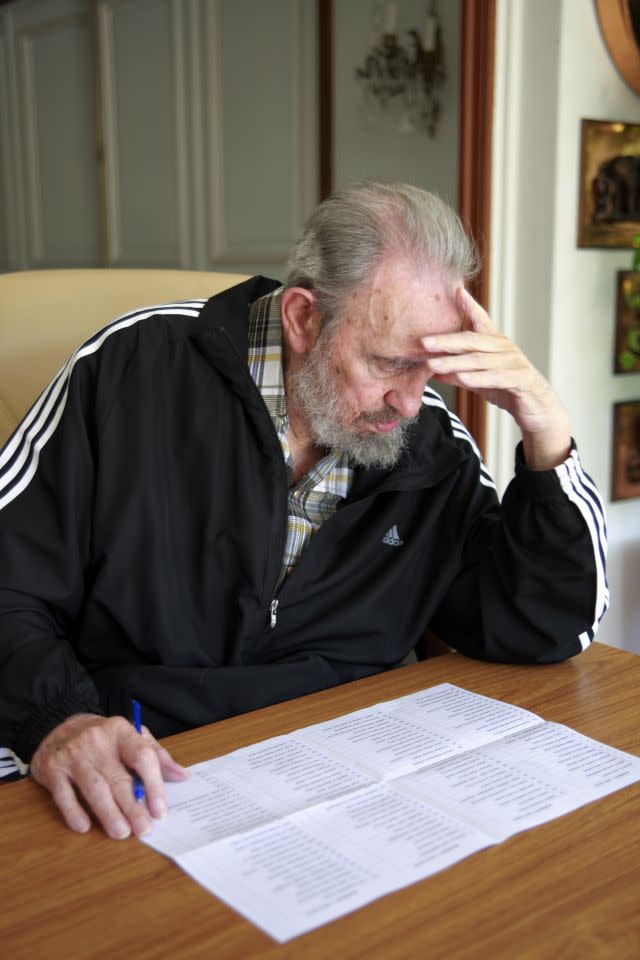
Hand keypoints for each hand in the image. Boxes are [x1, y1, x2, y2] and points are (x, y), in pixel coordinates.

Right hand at [30, 712, 187, 838]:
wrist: (58, 724)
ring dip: (108, 813)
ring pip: (93, 788)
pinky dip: (74, 812)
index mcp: (122, 730)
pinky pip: (63, 794)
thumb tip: (182, 776)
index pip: (143, 756)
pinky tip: (85, 826)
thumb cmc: (103, 737)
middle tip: (144, 829)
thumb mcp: (132, 737)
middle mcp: (97, 741)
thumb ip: (157, 756)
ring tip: (122, 832)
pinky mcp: (52, 768)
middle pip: (118, 778)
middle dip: (133, 807)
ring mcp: (73, 754)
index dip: (154, 785)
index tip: (160, 810)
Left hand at [424, 288, 571, 469]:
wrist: (538, 408)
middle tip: (423, 342)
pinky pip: (496, 377)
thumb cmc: (507, 388)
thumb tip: (431, 367)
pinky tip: (461, 378)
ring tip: (433, 364)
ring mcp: (513, 362)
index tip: (456, 291)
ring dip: (454, 362)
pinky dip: (478, 377)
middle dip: (446, 341)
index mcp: (495, 343)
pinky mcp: (520, 379)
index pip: (480, 320)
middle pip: (472, 340)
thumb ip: (458, 371)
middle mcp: (504, 348)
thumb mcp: (479, 378)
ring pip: (480, 360)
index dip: (469, 305)